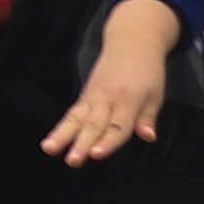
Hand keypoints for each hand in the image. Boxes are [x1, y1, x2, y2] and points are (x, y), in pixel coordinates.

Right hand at [41, 0, 182, 165]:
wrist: (131, 43)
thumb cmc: (147, 71)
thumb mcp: (155, 94)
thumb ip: (148, 117)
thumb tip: (148, 136)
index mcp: (129, 99)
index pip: (118, 126)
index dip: (107, 142)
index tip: (95, 155)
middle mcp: (107, 98)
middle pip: (93, 125)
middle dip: (81, 143)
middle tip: (72, 160)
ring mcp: (93, 97)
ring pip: (76, 119)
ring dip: (62, 135)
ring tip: (49, 149)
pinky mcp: (85, 97)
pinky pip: (71, 114)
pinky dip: (60, 128)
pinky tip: (49, 143)